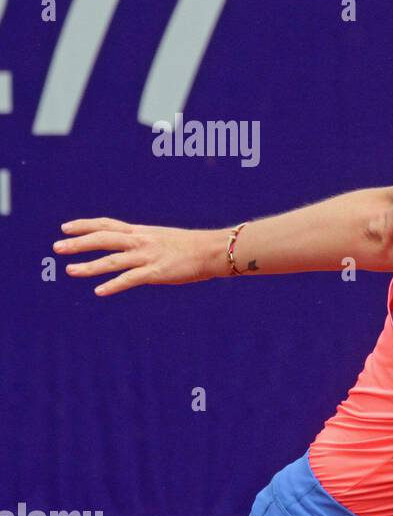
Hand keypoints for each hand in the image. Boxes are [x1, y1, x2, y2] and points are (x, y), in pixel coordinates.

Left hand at [52, 218, 226, 296]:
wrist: (213, 250)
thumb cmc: (192, 246)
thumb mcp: (164, 238)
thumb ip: (146, 243)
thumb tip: (134, 248)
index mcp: (141, 232)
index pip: (107, 224)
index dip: (84, 225)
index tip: (65, 228)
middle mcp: (140, 241)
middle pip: (103, 239)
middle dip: (78, 243)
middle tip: (56, 247)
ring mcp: (147, 257)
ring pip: (112, 260)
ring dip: (88, 266)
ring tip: (69, 270)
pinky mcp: (156, 272)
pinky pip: (130, 279)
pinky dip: (113, 285)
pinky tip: (99, 291)